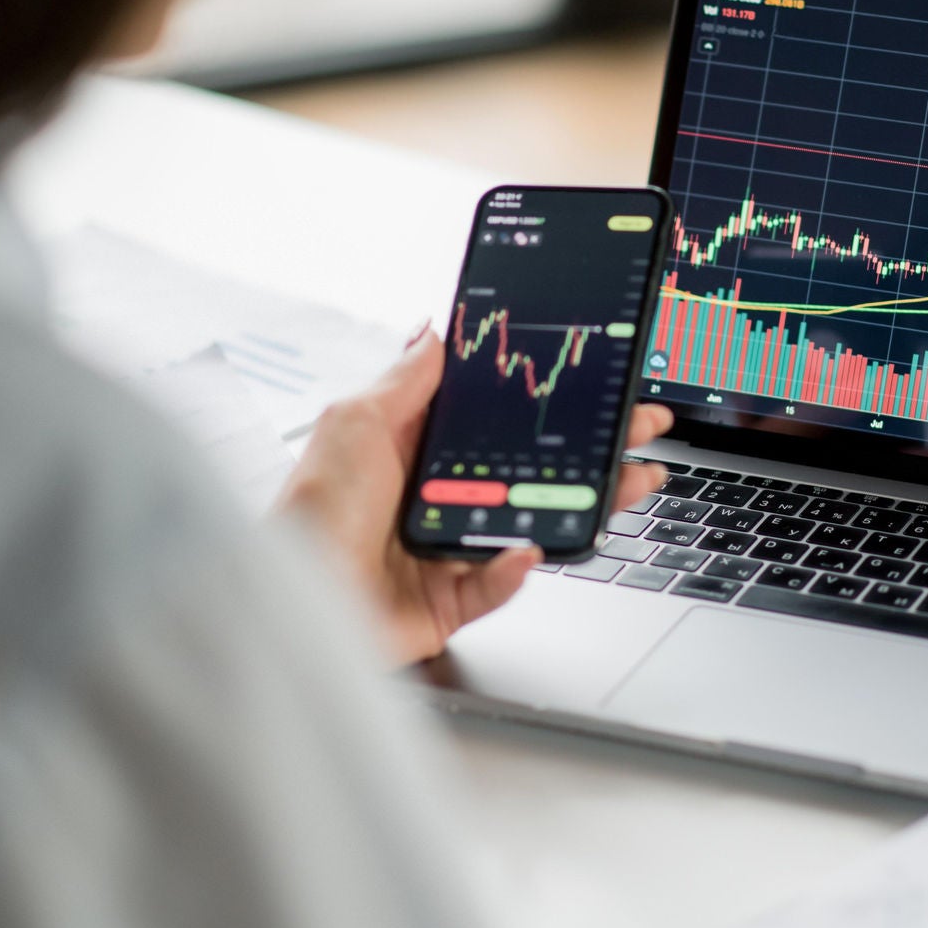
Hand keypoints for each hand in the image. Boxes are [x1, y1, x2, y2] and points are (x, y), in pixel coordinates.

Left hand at [278, 326, 674, 663]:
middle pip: (533, 465)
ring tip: (628, 484)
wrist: (286, 598)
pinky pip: (499, 583)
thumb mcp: (354, 420)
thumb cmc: (307, 510)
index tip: (597, 380)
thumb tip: (438, 328)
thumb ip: (406, 377)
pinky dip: (515, 570)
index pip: (501, 414)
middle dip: (594, 446)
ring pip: (534, 520)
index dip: (550, 395)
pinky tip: (528, 550)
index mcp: (418, 445)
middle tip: (641, 428)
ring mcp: (450, 545)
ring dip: (587, 503)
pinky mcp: (450, 600)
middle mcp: (441, 493)